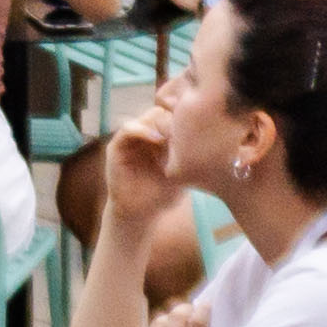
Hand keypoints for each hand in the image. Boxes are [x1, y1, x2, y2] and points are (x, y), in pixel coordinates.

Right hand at [101, 99, 185, 235]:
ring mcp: (130, 140)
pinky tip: (156, 140)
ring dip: (159, 123)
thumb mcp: (181, 173)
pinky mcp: (116, 147)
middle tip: (184, 131)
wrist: (141, 213)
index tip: (195, 128)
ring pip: (146, 117)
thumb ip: (188, 156)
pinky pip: (128, 128)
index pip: (173, 117)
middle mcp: (145, 136)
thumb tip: (209, 139)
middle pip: (161, 113)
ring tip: (170, 137)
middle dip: (172, 120)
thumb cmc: (163, 195)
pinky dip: (142, 130)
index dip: (183, 120)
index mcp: (161, 140)